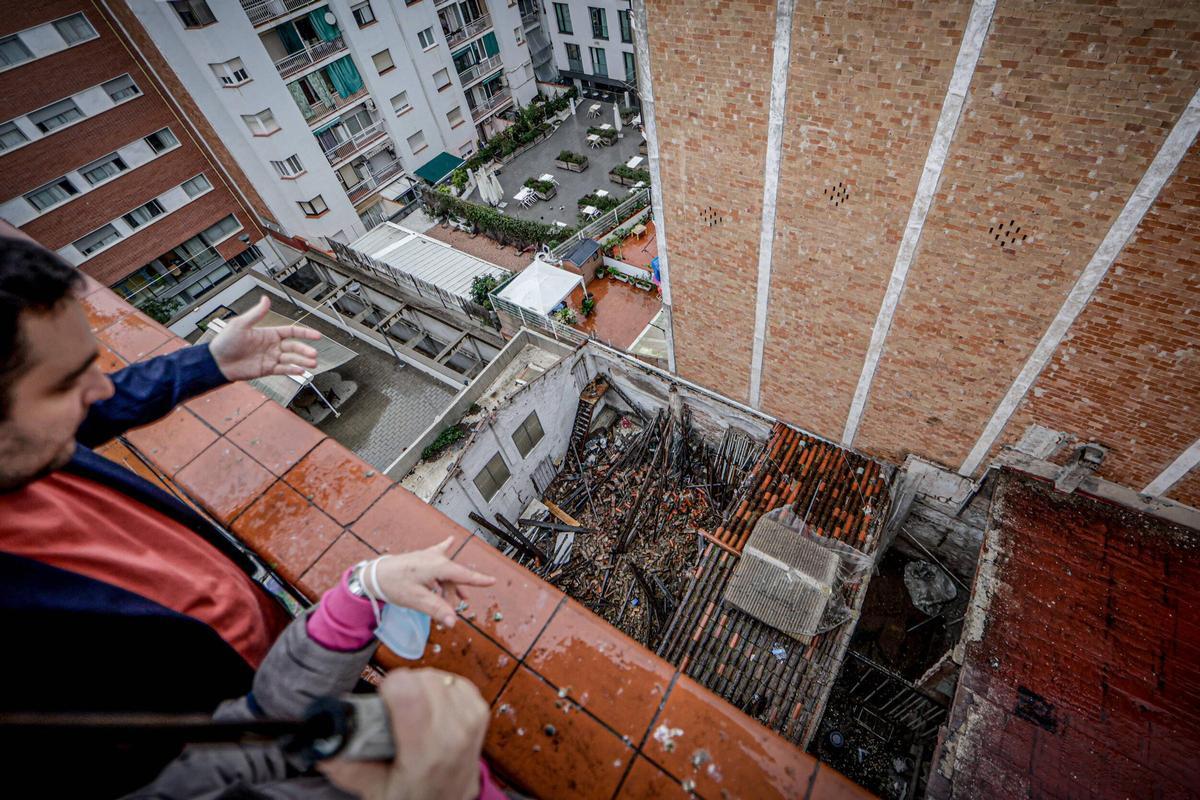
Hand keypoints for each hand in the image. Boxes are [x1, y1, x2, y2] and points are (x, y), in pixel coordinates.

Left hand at [209, 296, 320, 380]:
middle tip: (314, 354)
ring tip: (312, 364)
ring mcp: (270, 358)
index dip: (305, 333)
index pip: (291, 332)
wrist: (217, 362)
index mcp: (269, 333)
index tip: (317, 336)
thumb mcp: (241, 324)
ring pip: (291, 359)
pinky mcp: (267, 370)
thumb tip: (266, 299)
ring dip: (302, 361)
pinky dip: (292, 370)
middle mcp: (272, 346)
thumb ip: (256, 314)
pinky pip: (283, 370)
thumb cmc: (226, 342)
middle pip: (294, 347)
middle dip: (305, 350)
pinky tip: (300, 371)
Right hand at [321, 669, 487, 799]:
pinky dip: (439, 688)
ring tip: (413, 712)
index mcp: (426, 753)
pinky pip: (453, 679)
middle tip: (394, 712)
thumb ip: (346, 766)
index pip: (409, 693)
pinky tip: (431, 706)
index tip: (382, 700)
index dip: (389, 688)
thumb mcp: (375, 789)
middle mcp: (454, 733)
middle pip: (421, 679)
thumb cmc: (413, 797)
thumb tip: (323, 744)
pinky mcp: (479, 710)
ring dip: (420, 687)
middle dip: (402, 689)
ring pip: (436, 676)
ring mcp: (470, 720)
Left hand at [375, 538, 495, 627]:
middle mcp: (436, 558)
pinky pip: (438, 553)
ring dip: (447, 587)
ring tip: (447, 600)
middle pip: (453, 579)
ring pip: (446, 573)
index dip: (478, 580)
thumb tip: (453, 622)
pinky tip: (450, 540)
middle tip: (448, 611)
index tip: (492, 581)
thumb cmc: (394, 584)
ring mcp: (428, 556)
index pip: (463, 575)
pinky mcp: (422, 557)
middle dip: (453, 595)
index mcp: (437, 566)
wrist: (374, 574)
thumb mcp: (417, 600)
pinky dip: (445, 550)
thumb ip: (437, 609)